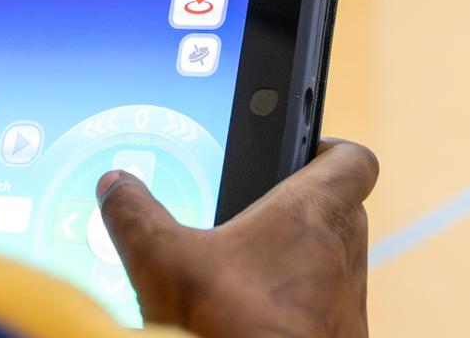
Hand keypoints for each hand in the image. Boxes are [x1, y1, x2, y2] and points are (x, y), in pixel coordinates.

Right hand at [97, 138, 377, 337]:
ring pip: (334, 265)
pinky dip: (297, 308)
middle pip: (342, 210)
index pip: (354, 160)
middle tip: (258, 214)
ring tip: (249, 271)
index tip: (300, 152)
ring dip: (300, 262)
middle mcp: (343, 256)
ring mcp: (347, 307)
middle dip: (303, 209)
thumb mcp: (162, 262)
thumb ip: (136, 215)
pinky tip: (253, 319)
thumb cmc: (230, 328)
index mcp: (313, 214)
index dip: (329, 148)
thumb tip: (116, 184)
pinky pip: (326, 312)